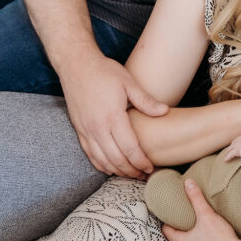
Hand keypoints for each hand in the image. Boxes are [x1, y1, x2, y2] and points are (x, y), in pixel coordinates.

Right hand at [63, 55, 167, 177]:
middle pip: (116, 160)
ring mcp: (86, 130)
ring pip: (102, 161)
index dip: (141, 162)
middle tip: (144, 175)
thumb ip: (145, 100)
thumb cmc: (104, 71)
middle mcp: (97, 127)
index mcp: (112, 117)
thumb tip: (165, 111)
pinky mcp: (79, 130)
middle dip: (131, 171)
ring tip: (131, 174)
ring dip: (117, 171)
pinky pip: (90, 155)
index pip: (129, 148)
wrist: (76, 65)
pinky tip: (111, 167)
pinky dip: (102, 165)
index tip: (151, 168)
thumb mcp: (128, 82)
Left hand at [162, 180, 240, 240]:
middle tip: (183, 218)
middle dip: (180, 229)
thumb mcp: (207, 214)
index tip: (170, 213)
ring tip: (196, 227)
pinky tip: (209, 239)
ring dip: (191, 238)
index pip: (166, 231)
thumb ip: (196, 198)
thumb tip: (188, 183)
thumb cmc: (220, 238)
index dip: (167, 221)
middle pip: (177, 239)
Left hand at [224, 132, 240, 160]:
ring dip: (228, 152)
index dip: (239, 142)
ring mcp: (237, 144)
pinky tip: (225, 160)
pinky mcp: (235, 151)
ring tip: (226, 154)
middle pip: (234, 142)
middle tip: (230, 149)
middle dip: (232, 146)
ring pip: (230, 148)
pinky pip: (230, 155)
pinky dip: (227, 158)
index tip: (238, 144)